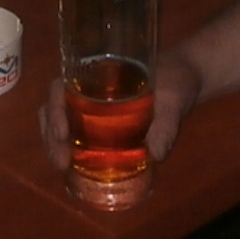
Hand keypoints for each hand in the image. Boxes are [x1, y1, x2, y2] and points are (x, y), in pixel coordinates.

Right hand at [39, 51, 203, 171]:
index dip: (55, 109)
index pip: (61, 86)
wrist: (188, 76)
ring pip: (61, 118)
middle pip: (54, 106)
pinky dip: (72, 146)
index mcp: (98, 72)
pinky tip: (76, 165)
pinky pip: (79, 129)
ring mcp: (94, 102)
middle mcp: (88, 86)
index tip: (62, 134)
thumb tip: (155, 155)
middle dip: (51, 134)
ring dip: (56, 142)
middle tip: (61, 162)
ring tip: (63, 166)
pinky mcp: (103, 118)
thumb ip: (167, 124)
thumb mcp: (174, 98)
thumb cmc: (176, 79)